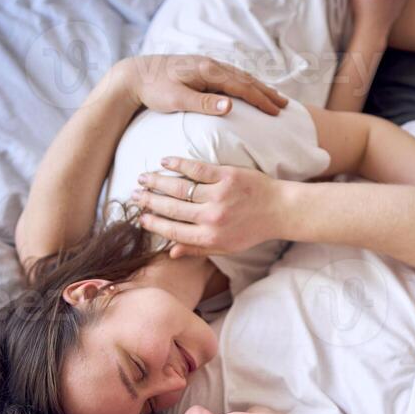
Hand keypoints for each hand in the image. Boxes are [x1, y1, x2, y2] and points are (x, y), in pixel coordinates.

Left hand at [118, 54, 288, 116]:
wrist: (134, 74)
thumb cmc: (154, 90)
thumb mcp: (177, 99)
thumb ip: (204, 103)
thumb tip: (231, 106)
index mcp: (207, 71)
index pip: (241, 86)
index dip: (261, 99)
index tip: (276, 111)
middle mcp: (210, 65)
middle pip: (245, 79)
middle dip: (266, 92)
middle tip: (284, 105)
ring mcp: (206, 65)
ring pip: (240, 76)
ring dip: (258, 87)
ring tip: (273, 97)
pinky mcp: (201, 69)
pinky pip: (230, 77)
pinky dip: (245, 84)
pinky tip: (248, 90)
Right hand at [130, 157, 283, 257]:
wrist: (281, 210)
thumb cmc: (251, 230)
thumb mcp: (225, 247)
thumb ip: (197, 249)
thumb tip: (170, 252)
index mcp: (209, 237)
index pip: (173, 230)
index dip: (153, 223)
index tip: (140, 217)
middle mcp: (211, 218)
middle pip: (171, 208)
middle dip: (149, 201)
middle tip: (134, 195)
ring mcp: (219, 196)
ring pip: (179, 188)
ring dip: (157, 182)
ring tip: (143, 178)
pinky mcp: (227, 177)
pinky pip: (196, 169)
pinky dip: (178, 164)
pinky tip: (164, 161)